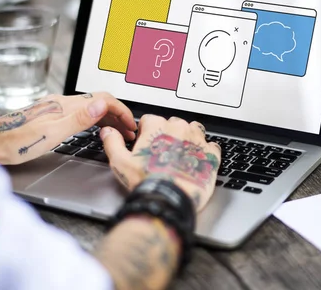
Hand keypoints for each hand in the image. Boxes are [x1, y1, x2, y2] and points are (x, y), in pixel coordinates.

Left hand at [0, 93, 136, 164]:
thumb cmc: (17, 144)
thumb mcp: (53, 134)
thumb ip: (80, 118)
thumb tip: (102, 103)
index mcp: (65, 105)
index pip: (103, 99)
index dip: (121, 111)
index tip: (131, 124)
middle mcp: (61, 103)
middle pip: (99, 102)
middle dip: (118, 115)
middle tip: (129, 131)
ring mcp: (56, 108)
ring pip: (91, 108)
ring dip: (108, 118)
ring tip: (118, 132)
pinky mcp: (51, 116)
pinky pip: (81, 113)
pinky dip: (95, 120)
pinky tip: (96, 130)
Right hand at [101, 115, 220, 211]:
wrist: (169, 200)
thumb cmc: (146, 182)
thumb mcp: (120, 163)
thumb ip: (113, 142)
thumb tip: (108, 131)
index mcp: (157, 126)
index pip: (150, 120)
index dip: (146, 133)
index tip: (146, 145)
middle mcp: (179, 128)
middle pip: (173, 123)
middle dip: (168, 135)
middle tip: (162, 154)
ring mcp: (197, 139)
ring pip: (193, 130)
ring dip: (188, 139)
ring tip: (180, 156)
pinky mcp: (211, 153)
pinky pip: (211, 145)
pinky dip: (205, 151)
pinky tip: (197, 161)